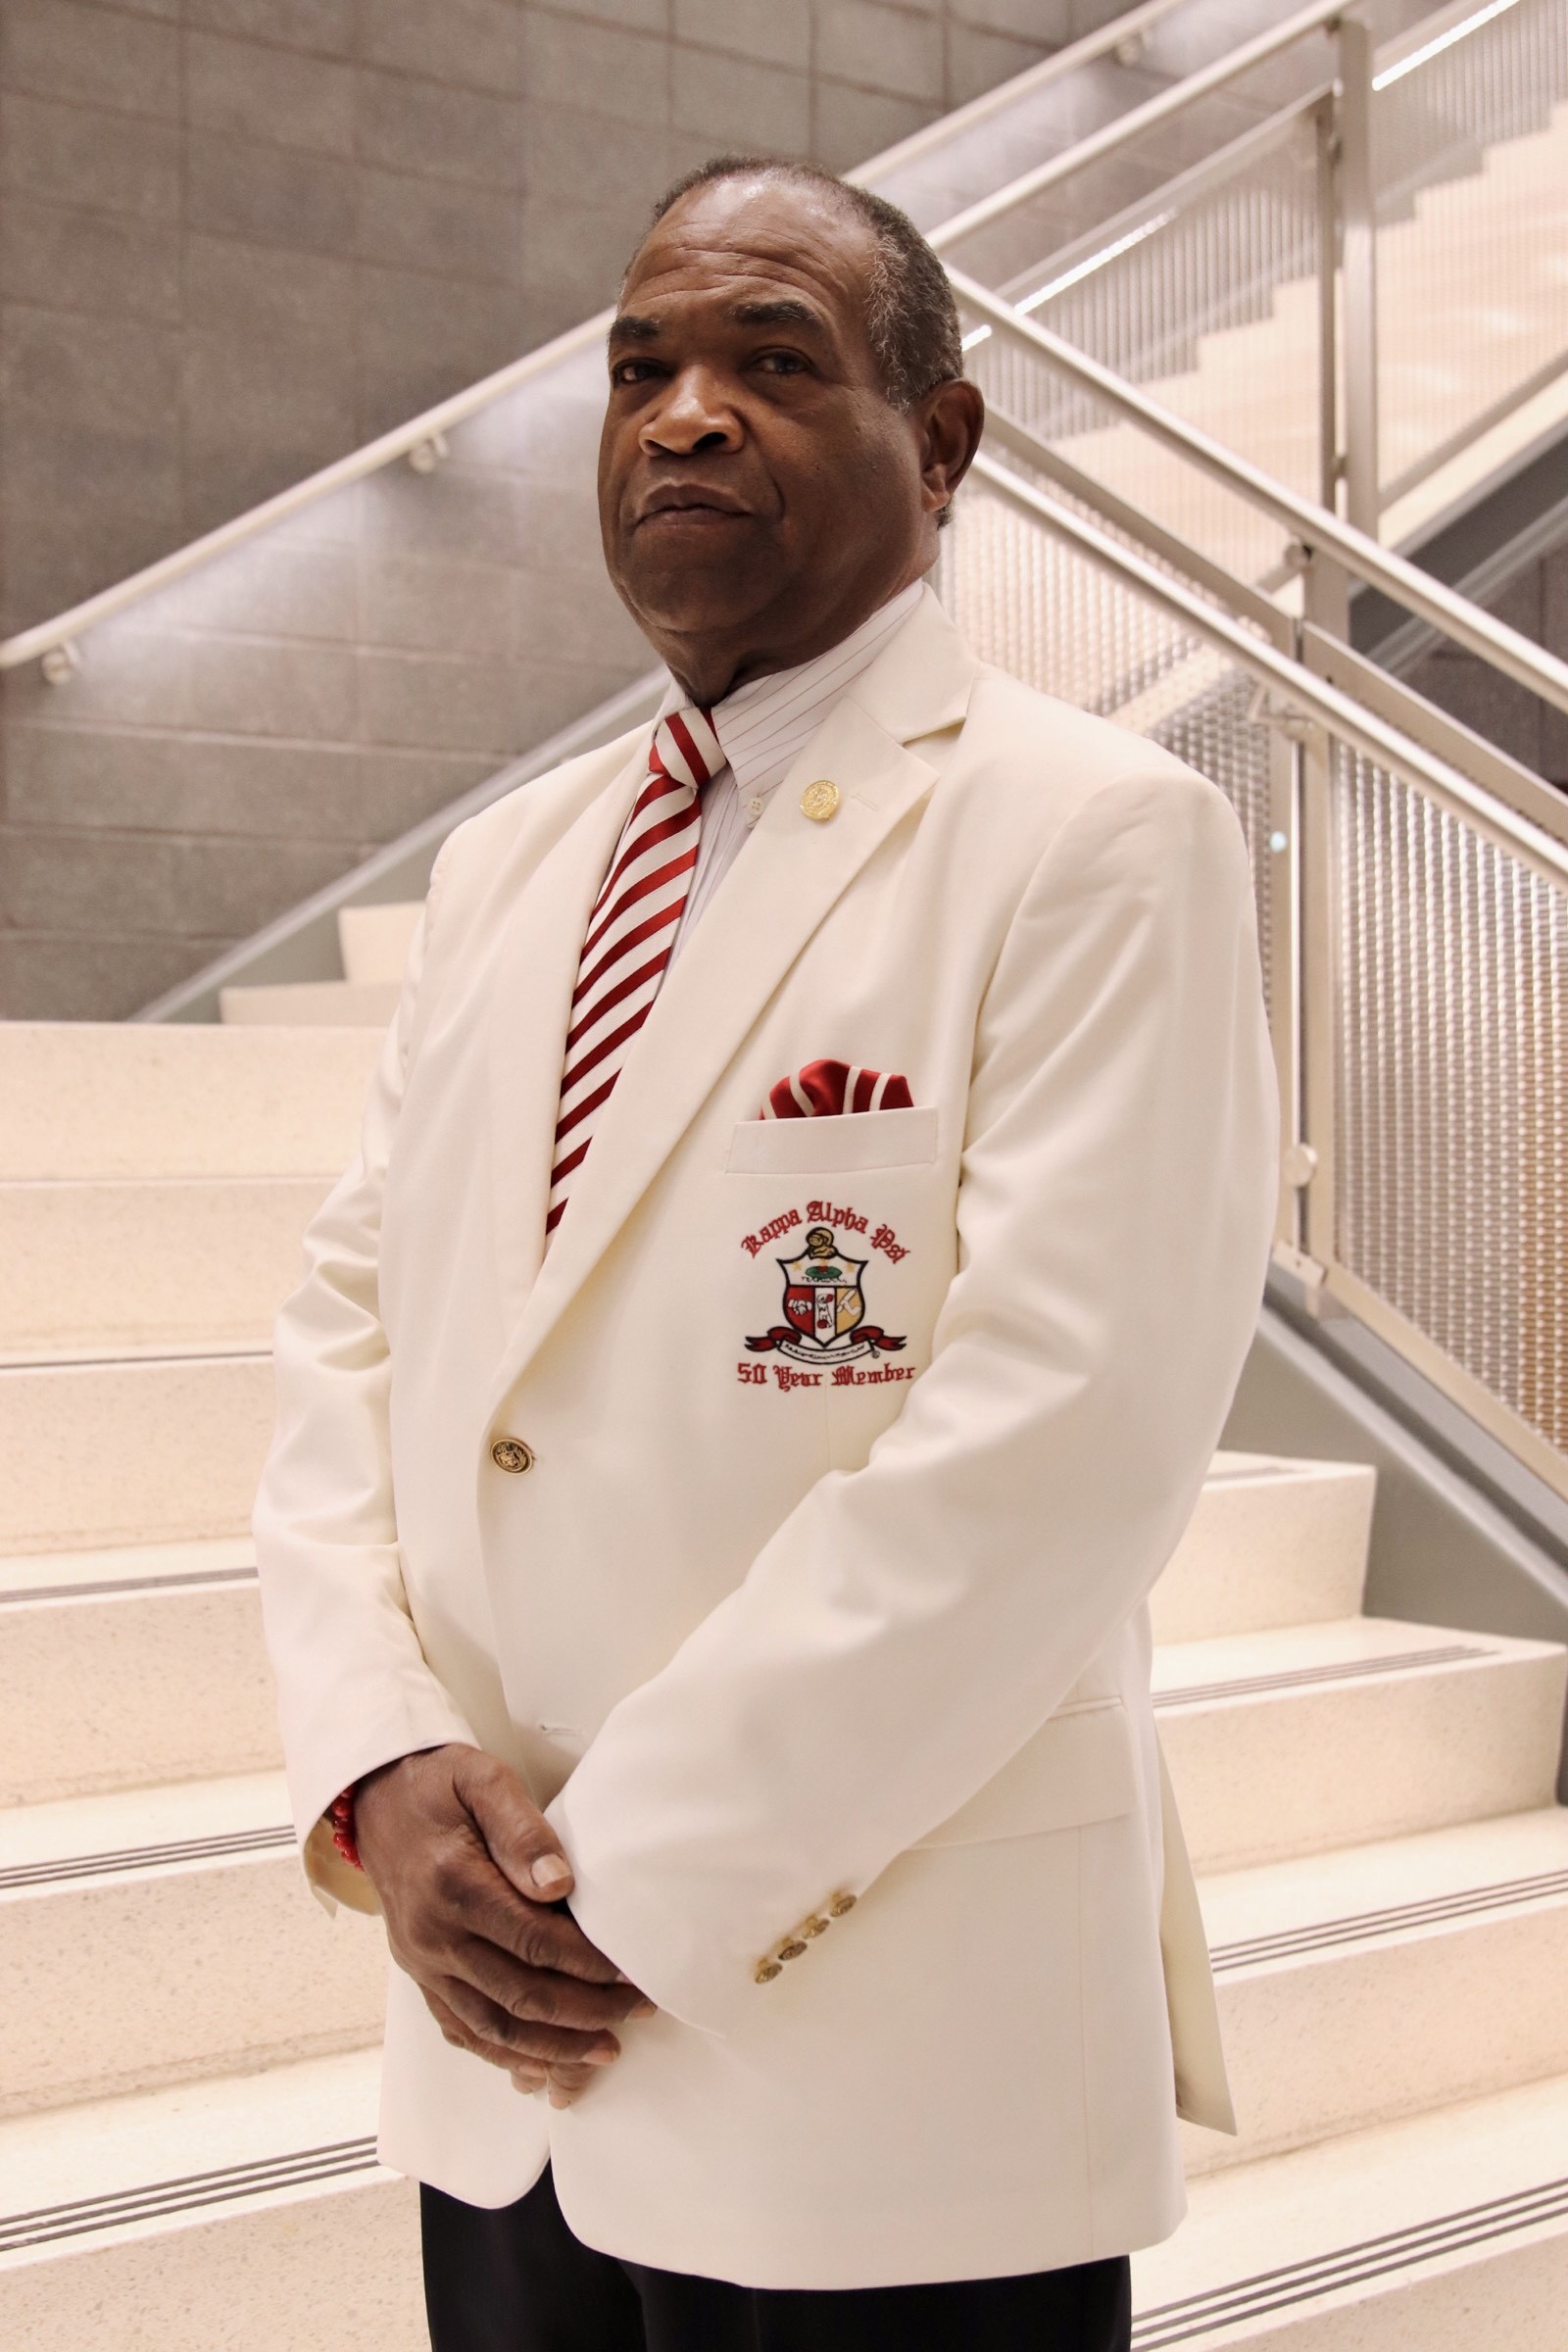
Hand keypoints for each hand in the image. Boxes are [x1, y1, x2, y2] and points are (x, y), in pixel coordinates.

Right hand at [354, 1744, 650, 2107]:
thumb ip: (522, 1829)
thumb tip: (559, 1884)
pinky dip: (504, 2053)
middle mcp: (433, 1934)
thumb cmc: (436, 1785)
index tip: (629, 1973)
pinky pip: (461, 2029)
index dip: (587, 1964)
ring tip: (602, 2050)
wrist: (374, 1798)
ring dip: (551, 2047)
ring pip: (491, 2025)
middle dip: (584, 2012)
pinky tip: (542, 2063)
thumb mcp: (481, 1779)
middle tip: (633, 2013)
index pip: (533, 1941)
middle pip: (518, 1993)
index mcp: (453, 1885)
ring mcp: (422, 1961)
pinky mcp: (419, 1974)